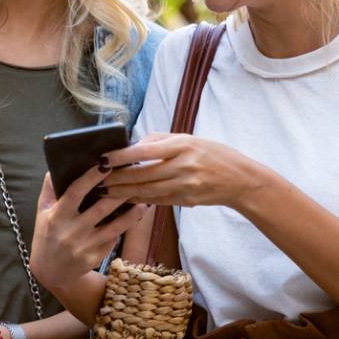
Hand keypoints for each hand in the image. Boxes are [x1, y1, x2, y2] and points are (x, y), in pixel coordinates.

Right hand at [29, 168, 148, 292]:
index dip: (90, 178)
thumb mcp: (42, 212)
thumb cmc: (46, 236)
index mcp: (57, 217)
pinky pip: (113, 239)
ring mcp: (85, 247)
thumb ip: (49, 189)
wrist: (51, 272)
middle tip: (134, 178)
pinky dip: (123, 228)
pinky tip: (134, 217)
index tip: (105, 165)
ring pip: (115, 226)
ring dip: (132, 213)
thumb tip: (56, 167)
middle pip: (101, 208)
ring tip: (144, 200)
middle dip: (119, 193)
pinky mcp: (95, 258)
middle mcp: (71, 232)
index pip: (75, 193)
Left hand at [100, 133, 260, 208]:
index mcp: (183, 145)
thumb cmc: (213, 153)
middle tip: (96, 180)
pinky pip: (157, 200)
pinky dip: (139, 200)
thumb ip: (161, 140)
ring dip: (123, 193)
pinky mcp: (186, 200)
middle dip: (116, 178)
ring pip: (147, 191)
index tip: (103, 159)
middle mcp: (183, 166)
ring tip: (104, 192)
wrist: (241, 180)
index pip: (145, 151)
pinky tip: (124, 200)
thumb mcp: (190, 139)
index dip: (122, 156)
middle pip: (142, 174)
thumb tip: (132, 146)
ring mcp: (186, 185)